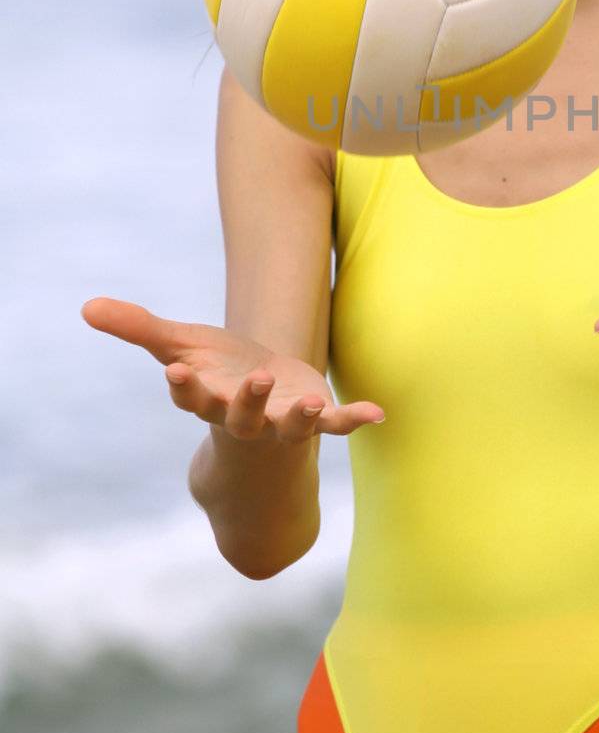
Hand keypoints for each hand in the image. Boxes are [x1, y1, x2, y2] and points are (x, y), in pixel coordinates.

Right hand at [80, 297, 385, 440]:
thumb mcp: (178, 346)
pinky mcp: (314, 418)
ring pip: (289, 425)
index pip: (191, 396)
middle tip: (257, 379)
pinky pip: (336, 425)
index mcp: (207, 398)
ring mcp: (280, 421)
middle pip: (241, 413)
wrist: (260, 398)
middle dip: (247, 400)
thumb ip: (138, 328)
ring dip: (300, 416)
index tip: (176, 373)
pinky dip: (354, 419)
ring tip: (312, 403)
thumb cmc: (214, 371)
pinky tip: (379, 414)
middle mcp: (243, 416)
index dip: (184, 388)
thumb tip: (86, 306)